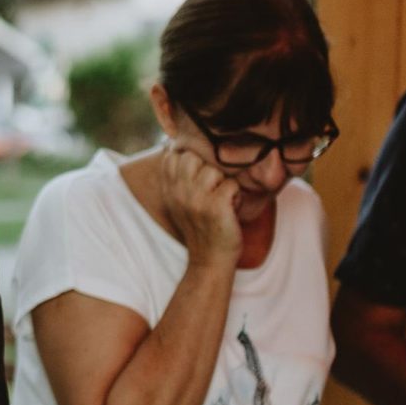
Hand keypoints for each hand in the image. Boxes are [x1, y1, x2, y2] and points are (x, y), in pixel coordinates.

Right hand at [159, 146, 241, 263]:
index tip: (197, 177)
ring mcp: (196, 200)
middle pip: (193, 157)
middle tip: (212, 189)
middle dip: (208, 168)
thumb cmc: (201, 226)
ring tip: (223, 199)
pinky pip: (232, 185)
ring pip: (215, 170)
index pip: (173, 155)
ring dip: (224, 183)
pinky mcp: (215, 207)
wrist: (210, 260)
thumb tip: (175, 144)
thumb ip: (178, 176)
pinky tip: (232, 209)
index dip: (190, 160)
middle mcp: (178, 193)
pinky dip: (237, 196)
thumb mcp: (181, 201)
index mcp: (168, 190)